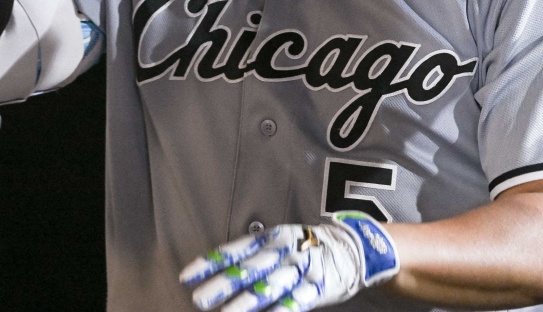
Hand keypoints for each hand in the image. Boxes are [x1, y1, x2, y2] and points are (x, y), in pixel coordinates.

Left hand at [180, 212, 398, 310]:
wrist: (355, 248)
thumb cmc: (309, 245)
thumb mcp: (281, 239)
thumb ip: (255, 252)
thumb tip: (223, 266)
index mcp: (271, 237)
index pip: (234, 251)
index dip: (210, 263)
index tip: (187, 276)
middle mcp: (284, 252)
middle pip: (248, 270)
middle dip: (222, 285)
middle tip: (199, 299)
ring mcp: (300, 271)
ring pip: (268, 289)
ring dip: (243, 305)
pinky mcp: (317, 288)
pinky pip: (295, 303)